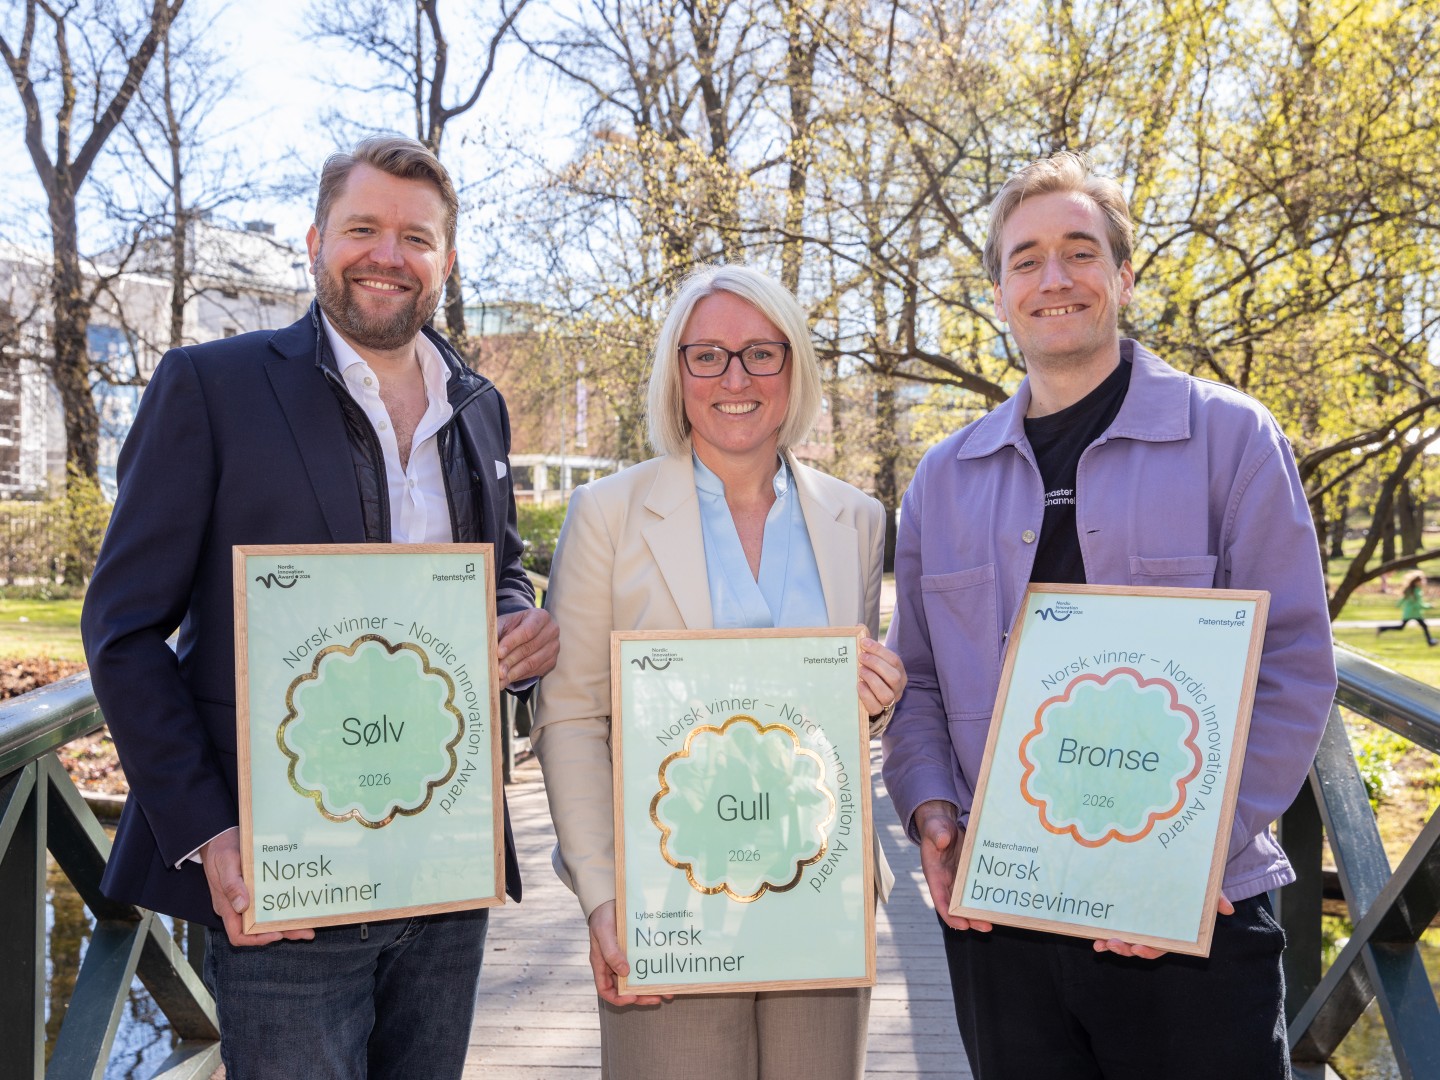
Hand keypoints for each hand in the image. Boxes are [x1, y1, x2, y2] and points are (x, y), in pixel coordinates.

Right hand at [201, 828, 314, 946]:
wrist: (219, 837)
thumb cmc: (221, 849)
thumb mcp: (226, 863)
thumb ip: (232, 884)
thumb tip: (242, 906)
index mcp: (227, 906)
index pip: (238, 935)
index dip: (256, 939)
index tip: (276, 934)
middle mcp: (237, 908)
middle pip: (259, 930)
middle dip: (282, 933)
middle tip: (307, 933)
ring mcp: (247, 900)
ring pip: (267, 920)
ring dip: (287, 924)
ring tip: (309, 927)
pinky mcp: (255, 891)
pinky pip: (269, 905)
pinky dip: (283, 909)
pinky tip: (299, 908)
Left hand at [497, 608, 558, 686]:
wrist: (525, 632)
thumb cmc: (512, 626)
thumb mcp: (504, 623)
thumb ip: (496, 631)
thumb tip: (487, 646)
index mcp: (540, 617)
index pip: (527, 631)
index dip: (512, 642)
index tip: (498, 653)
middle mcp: (551, 631)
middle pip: (529, 649)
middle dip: (510, 661)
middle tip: (497, 671)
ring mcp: (554, 647)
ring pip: (532, 663)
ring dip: (514, 673)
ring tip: (500, 679)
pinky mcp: (552, 661)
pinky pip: (535, 671)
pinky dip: (519, 677)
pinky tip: (507, 680)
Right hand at [586, 900, 666, 1006]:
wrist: (611, 900)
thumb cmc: (603, 916)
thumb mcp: (604, 933)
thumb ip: (611, 952)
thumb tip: (624, 972)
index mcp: (602, 965)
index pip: (606, 990)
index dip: (618, 998)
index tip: (633, 998)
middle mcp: (614, 966)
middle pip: (626, 989)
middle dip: (641, 996)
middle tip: (657, 998)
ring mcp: (626, 959)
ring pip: (638, 980)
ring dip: (651, 987)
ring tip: (667, 992)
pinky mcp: (636, 952)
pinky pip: (646, 966)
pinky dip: (655, 972)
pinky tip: (667, 975)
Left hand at [858, 637, 905, 720]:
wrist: (870, 697)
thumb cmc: (873, 673)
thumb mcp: (873, 659)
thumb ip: (868, 644)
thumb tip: (859, 626)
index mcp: (899, 671)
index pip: (894, 660)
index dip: (879, 650)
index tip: (863, 642)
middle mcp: (898, 687)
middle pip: (894, 677)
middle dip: (876, 665)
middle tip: (860, 657)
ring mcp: (889, 701)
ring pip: (886, 694)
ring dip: (872, 680)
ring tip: (860, 671)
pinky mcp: (878, 711)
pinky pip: (875, 706)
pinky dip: (865, 695)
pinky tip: (858, 684)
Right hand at [915, 800, 991, 932]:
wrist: (945, 823)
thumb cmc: (937, 827)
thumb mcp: (935, 827)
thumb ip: (937, 834)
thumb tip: (943, 840)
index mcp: (934, 874)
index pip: (940, 899)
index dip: (950, 914)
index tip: (962, 925)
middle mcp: (947, 882)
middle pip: (957, 906)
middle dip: (971, 919)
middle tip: (987, 926)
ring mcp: (960, 880)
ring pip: (970, 901)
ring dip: (981, 912)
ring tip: (998, 919)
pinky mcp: (971, 874)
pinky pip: (979, 889)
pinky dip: (987, 897)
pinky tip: (1001, 902)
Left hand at [1092, 893, 1233, 958]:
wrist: (1183, 871)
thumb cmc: (1195, 884)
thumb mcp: (1206, 889)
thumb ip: (1215, 898)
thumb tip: (1227, 908)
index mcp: (1173, 929)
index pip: (1162, 946)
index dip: (1150, 950)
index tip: (1139, 949)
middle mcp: (1156, 930)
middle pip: (1140, 947)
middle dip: (1126, 949)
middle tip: (1113, 944)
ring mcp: (1140, 924)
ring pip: (1126, 942)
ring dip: (1112, 945)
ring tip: (1100, 943)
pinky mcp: (1128, 916)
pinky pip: (1116, 929)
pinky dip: (1105, 936)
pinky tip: (1094, 937)